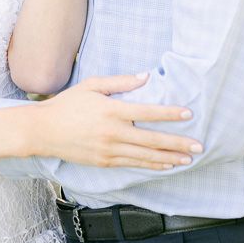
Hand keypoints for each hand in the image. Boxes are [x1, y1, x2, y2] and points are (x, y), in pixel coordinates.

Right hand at [28, 74, 202, 168]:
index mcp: (111, 110)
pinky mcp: (105, 163)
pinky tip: (165, 165)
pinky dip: (151, 165)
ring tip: (188, 158)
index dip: (169, 114)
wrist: (44, 131)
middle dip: (178, 143)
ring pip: (146, 156)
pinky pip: (133, 165)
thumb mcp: (91, 85)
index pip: (147, 112)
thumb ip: (120, 83)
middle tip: (199, 146)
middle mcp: (113, 133)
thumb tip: (146, 77)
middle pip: (152, 139)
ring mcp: (109, 150)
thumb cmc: (68, 104)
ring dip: (169, 158)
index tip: (188, 114)